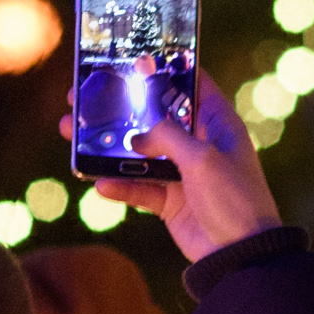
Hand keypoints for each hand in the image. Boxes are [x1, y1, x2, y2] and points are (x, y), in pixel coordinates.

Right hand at [59, 70, 283, 263]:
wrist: (241, 255)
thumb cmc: (234, 199)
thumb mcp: (202, 159)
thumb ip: (167, 137)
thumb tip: (136, 134)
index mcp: (217, 124)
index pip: (191, 84)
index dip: (164, 69)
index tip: (131, 58)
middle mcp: (199, 143)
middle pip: (153, 117)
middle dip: (120, 108)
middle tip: (85, 96)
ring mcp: (182, 173)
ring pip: (138, 153)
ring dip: (107, 147)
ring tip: (72, 133)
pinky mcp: (170, 201)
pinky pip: (138, 188)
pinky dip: (119, 186)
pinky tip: (97, 184)